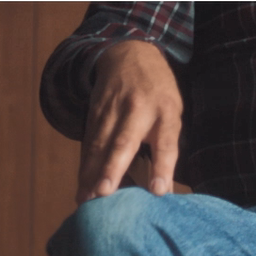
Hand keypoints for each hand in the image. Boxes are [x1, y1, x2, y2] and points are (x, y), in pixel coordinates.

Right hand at [76, 40, 182, 204]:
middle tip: (104, 194)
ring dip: (92, 173)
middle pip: (125, 142)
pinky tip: (82, 185)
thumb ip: (168, 147)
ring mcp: (113, 109)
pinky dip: (85, 164)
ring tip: (86, 200)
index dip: (162, 167)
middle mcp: (138, 109)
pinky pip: (89, 141)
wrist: (129, 55)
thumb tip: (164, 191)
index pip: (166, 142)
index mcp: (166, 111)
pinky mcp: (95, 111)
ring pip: (100, 144)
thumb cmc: (158, 93)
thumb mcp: (173, 111)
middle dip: (113, 168)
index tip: (158, 192)